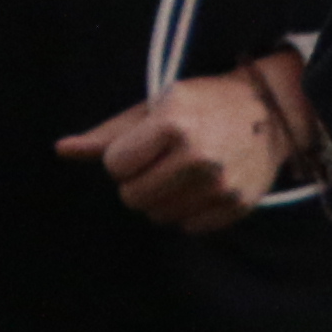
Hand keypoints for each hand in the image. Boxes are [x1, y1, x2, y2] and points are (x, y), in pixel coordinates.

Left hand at [59, 65, 299, 233]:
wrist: (269, 112)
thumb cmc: (201, 104)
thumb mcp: (153, 107)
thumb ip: (108, 134)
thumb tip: (61, 150)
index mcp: (173, 125)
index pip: (115, 166)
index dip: (121, 159)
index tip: (140, 147)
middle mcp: (198, 158)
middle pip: (133, 197)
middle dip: (137, 181)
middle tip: (159, 162)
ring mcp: (222, 185)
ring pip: (159, 216)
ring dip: (161, 199)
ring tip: (180, 173)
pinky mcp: (239, 206)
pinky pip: (189, 227)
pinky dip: (188, 211)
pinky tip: (201, 187)